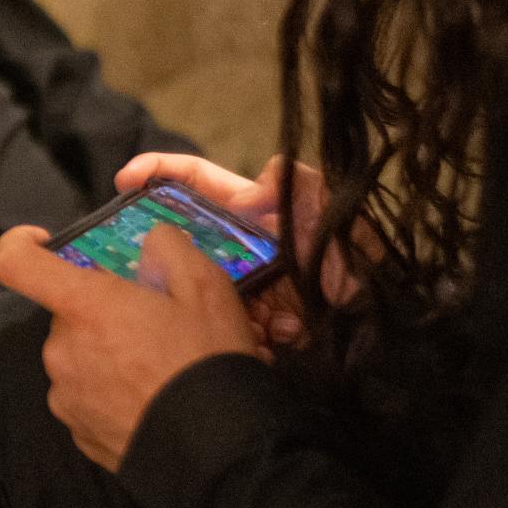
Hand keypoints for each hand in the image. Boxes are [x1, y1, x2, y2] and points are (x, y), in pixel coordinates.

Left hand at [0, 223, 263, 471]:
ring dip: (108, 352)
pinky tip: (151, 398)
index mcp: (83, 307)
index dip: (21, 244)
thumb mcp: (205, 286)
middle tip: (153, 323)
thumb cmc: (207, 362)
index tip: (45, 242)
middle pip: (67, 313)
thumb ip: (168, 247)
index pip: (15, 263)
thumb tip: (150, 241)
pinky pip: (86, 396)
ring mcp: (65, 395)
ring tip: (160, 366)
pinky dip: (111, 391)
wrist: (218, 453)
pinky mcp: (78, 432)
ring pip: (78, 355)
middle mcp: (61, 350)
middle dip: (102, 310)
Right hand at [115, 152, 345, 347]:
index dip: (154, 173)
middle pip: (180, 243)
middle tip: (159, 271)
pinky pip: (229, 328)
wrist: (383, 310)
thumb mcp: (330, 202)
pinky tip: (277, 334)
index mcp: (244, 210)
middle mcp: (233, 246)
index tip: (123, 180)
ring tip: (257, 315)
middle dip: (167, 258)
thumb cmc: (355, 247)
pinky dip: (249, 334)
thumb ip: (295, 181)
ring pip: (198, 291)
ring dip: (213, 303)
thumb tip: (254, 186)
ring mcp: (239, 285)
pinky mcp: (252, 322)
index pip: (190, 181)